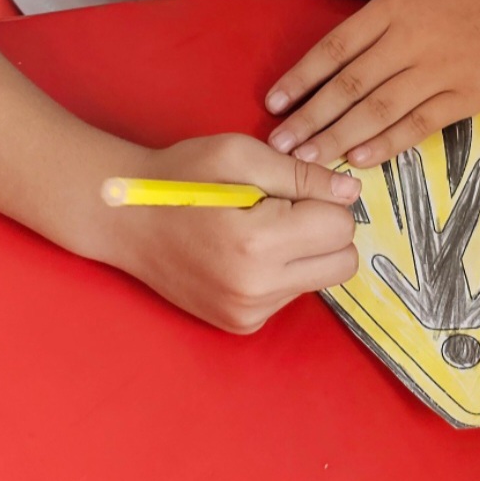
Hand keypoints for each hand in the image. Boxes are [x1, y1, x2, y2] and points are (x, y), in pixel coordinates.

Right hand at [95, 133, 361, 333]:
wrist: (126, 219)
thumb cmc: (182, 176)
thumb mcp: (241, 154)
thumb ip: (302, 175)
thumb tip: (352, 192)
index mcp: (258, 244)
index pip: (341, 227)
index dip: (324, 199)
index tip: (291, 188)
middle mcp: (257, 290)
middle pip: (343, 262)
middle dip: (325, 229)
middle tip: (282, 207)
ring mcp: (249, 314)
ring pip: (320, 279)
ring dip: (303, 251)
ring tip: (257, 227)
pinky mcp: (242, 325)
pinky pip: (291, 294)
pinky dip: (281, 270)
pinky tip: (245, 251)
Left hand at [263, 0, 479, 168]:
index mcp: (393, 7)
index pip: (335, 48)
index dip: (302, 77)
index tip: (274, 101)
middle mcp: (410, 41)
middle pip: (349, 85)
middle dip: (310, 118)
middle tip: (279, 145)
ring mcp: (439, 72)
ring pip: (379, 110)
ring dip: (339, 137)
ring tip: (309, 160)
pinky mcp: (466, 96)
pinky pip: (420, 125)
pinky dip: (389, 143)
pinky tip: (361, 158)